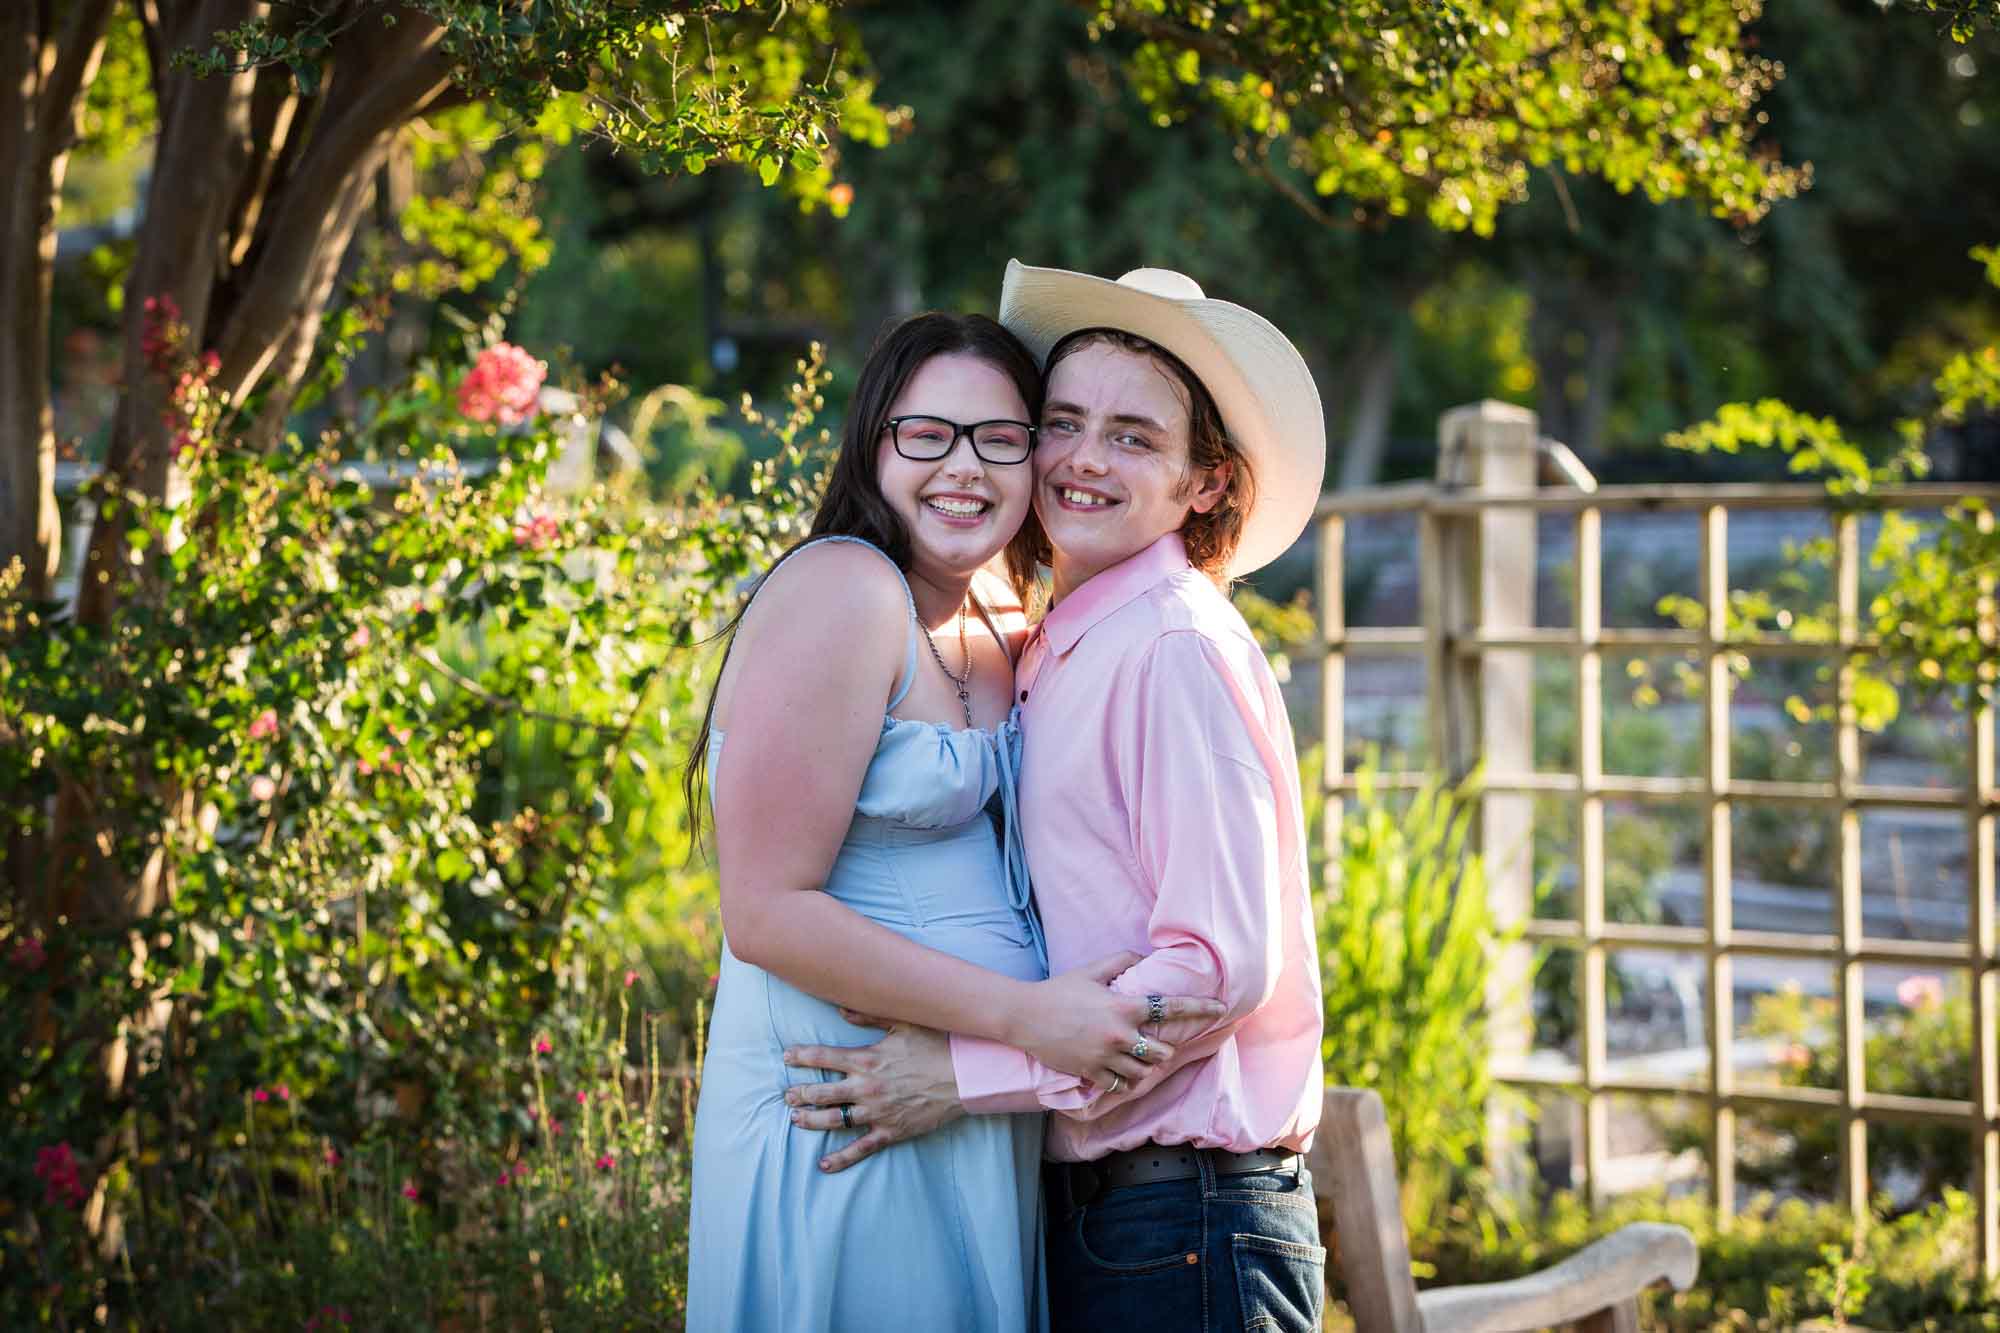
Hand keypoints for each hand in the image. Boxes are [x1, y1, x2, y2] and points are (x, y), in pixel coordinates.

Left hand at [783, 1024, 964, 1172]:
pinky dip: (841, 1158)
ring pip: (834, 1120)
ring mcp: (877, 1112)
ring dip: (810, 1121)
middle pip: (821, 1092)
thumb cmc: (936, 1046)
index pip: (822, 1057)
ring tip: (795, 1119)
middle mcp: (866, 1087)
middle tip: (786, 1095)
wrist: (964, 1077)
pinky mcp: (890, 1131)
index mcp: (866, 1059)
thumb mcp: (902, 1024)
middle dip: (799, 1093)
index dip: (800, 1057)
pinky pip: (861, 1148)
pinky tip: (823, 1164)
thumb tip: (841, 1009)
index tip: (786, 1057)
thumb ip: (869, 1016)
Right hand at [1011, 952, 1224, 1089]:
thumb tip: (1144, 960)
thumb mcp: (1092, 970)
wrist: (1025, 1016)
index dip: (1200, 1008)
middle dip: (1163, 1049)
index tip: (1220, 1009)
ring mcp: (1104, 1057)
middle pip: (1162, 1053)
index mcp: (1123, 1007)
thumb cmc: (1060, 990)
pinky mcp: (1090, 1072)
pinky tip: (1120, 1073)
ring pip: (1143, 1073)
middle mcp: (1119, 1035)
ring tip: (1138, 1060)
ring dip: (1145, 1067)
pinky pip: (1120, 1086)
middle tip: (1155, 1044)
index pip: (1171, 1008)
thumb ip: (1122, 961)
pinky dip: (1125, 1081)